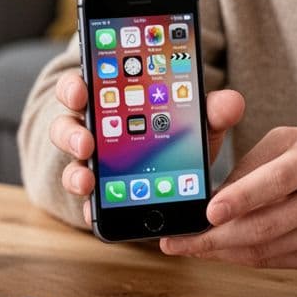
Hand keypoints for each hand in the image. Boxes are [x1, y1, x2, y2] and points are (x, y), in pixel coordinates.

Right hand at [47, 72, 245, 225]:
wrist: (177, 176)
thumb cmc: (179, 136)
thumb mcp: (198, 122)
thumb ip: (213, 111)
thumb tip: (231, 103)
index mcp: (109, 102)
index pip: (81, 86)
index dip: (75, 87)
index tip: (81, 91)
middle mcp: (92, 130)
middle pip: (66, 125)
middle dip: (71, 133)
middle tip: (86, 141)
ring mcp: (91, 164)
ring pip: (71, 164)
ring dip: (75, 172)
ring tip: (88, 180)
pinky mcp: (98, 196)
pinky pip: (84, 201)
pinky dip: (87, 206)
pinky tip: (94, 210)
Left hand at [162, 127, 296, 268]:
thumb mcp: (290, 140)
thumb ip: (251, 165)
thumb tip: (212, 198)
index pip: (277, 180)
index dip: (242, 198)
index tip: (210, 211)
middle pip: (266, 226)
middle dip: (215, 237)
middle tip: (180, 240)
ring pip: (266, 251)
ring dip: (222, 252)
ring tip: (191, 247)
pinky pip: (275, 262)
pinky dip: (243, 258)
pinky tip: (222, 251)